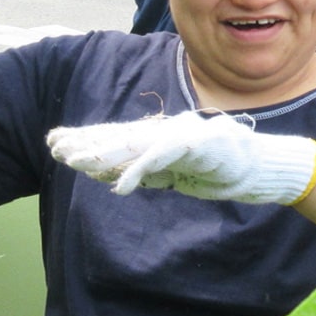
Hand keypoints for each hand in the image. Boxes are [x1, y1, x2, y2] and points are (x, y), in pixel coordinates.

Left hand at [47, 112, 315, 204]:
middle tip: (55, 147)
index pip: (116, 136)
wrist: (260, 167)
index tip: (56, 143)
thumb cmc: (220, 169)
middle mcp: (166, 132)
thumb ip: (146, 172)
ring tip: (77, 162)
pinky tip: (121, 184)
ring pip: (136, 144)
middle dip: (86, 142)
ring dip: (105, 154)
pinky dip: (142, 170)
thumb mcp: (175, 173)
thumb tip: (110, 176)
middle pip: (119, 136)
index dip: (86, 139)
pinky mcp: (198, 146)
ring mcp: (181, 136)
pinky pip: (164, 158)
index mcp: (158, 137)